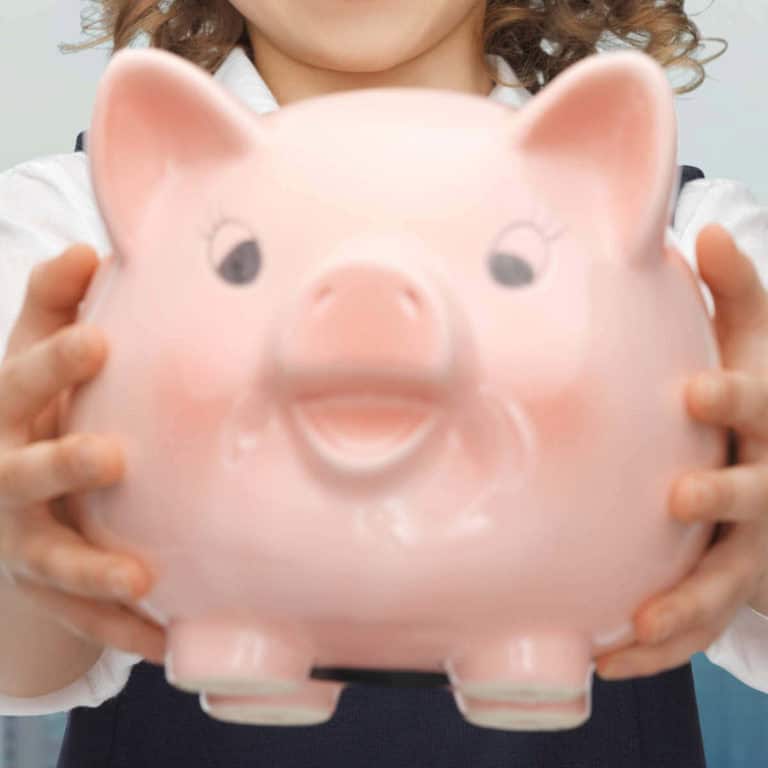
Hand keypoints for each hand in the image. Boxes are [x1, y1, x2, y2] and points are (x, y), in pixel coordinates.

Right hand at [0, 243, 164, 663]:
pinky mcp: (45, 585)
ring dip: (92, 571)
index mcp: (7, 412)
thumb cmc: (36, 406)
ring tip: (141, 578)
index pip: (22, 379)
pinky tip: (166, 642)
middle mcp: (5, 477)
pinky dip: (122, 630)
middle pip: (23, 475)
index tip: (100, 342)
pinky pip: (83, 617)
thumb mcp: (35, 355)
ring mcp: (21, 539)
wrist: (5, 489)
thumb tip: (90, 249)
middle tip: (110, 457)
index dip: (55, 361)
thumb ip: (55, 306)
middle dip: (60, 465)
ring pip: (50, 559)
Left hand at [597, 224, 767, 679]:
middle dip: (724, 497)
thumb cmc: (755, 405)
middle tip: (681, 495)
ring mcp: (753, 546)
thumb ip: (736, 294)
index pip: (759, 407)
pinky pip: (698, 625)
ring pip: (728, 580)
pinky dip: (658, 648)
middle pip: (754, 496)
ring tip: (641, 624)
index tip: (696, 391)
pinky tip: (608, 659)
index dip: (734, 399)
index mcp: (766, 424)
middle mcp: (767, 486)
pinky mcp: (732, 586)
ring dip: (689, 603)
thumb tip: (704, 226)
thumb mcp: (756, 344)